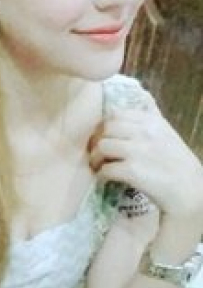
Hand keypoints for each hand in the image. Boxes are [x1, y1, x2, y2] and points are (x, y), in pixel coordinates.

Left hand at [88, 109, 202, 217]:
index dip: (105, 126)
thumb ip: (152, 118)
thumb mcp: (167, 133)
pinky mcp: (133, 171)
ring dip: (96, 159)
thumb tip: (143, 96)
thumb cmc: (178, 164)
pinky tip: (107, 179)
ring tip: (100, 167)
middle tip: (97, 153)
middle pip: (106, 128)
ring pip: (102, 146)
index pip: (117, 113)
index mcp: (152, 121)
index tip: (104, 137)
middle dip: (97, 141)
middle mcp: (145, 132)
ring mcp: (138, 151)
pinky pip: (106, 169)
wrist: (191, 191)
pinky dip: (102, 175)